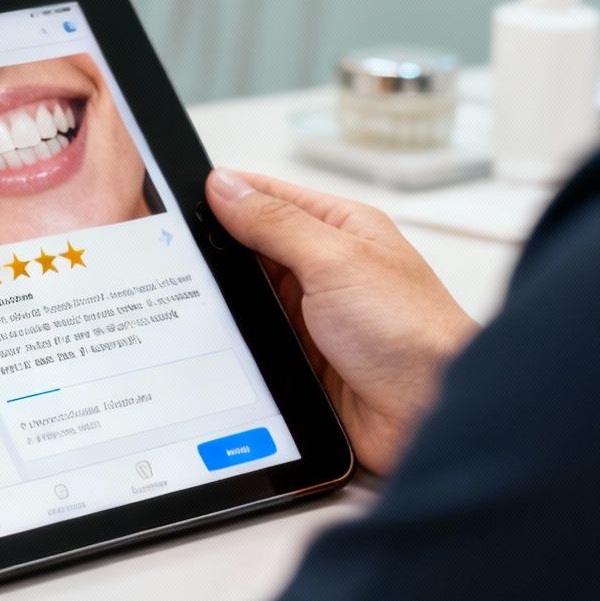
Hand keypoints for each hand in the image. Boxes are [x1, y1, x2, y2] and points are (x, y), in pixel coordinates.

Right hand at [207, 170, 477, 474]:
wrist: (429, 413)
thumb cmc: (410, 330)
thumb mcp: (335, 260)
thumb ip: (276, 223)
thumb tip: (226, 187)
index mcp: (341, 230)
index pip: (270, 198)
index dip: (226, 196)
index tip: (177, 201)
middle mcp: (326, 270)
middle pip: (253, 250)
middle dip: (217, 254)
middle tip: (170, 255)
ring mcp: (313, 317)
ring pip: (249, 299)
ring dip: (226, 303)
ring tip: (181, 300)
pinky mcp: (302, 360)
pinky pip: (255, 343)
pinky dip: (234, 342)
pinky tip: (208, 343)